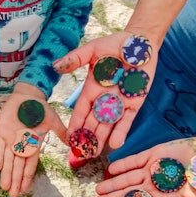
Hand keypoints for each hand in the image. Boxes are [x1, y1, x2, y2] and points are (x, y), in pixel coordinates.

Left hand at [0, 83, 65, 196]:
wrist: (27, 95)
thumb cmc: (40, 108)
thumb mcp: (52, 120)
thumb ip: (61, 132)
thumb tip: (73, 143)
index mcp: (33, 145)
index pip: (29, 165)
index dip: (26, 178)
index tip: (24, 190)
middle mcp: (20, 146)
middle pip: (17, 167)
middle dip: (14, 180)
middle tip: (11, 195)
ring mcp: (9, 140)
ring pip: (6, 160)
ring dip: (5, 173)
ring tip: (4, 187)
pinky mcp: (0, 132)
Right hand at [53, 31, 158, 162]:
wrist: (139, 42)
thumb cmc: (115, 44)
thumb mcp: (92, 50)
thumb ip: (75, 59)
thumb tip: (56, 66)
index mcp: (91, 88)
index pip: (81, 110)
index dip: (75, 125)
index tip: (68, 138)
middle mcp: (104, 99)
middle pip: (93, 122)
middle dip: (86, 138)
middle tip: (79, 154)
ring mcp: (120, 102)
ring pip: (108, 124)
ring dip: (101, 139)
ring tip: (94, 154)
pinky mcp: (136, 102)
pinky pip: (128, 119)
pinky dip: (122, 131)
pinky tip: (116, 144)